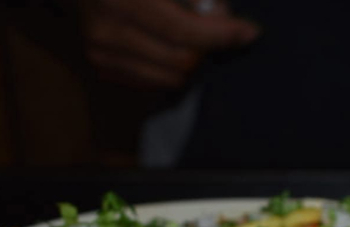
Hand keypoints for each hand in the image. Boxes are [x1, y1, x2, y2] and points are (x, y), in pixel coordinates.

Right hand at [82, 0, 259, 89]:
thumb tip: (224, 21)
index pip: (183, 31)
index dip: (220, 34)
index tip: (248, 32)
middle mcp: (107, 28)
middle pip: (181, 61)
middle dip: (208, 50)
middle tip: (220, 31)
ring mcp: (101, 51)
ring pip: (170, 78)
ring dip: (192, 61)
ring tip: (195, 38)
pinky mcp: (102, 66)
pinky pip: (154, 82)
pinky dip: (171, 68)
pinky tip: (173, 46)